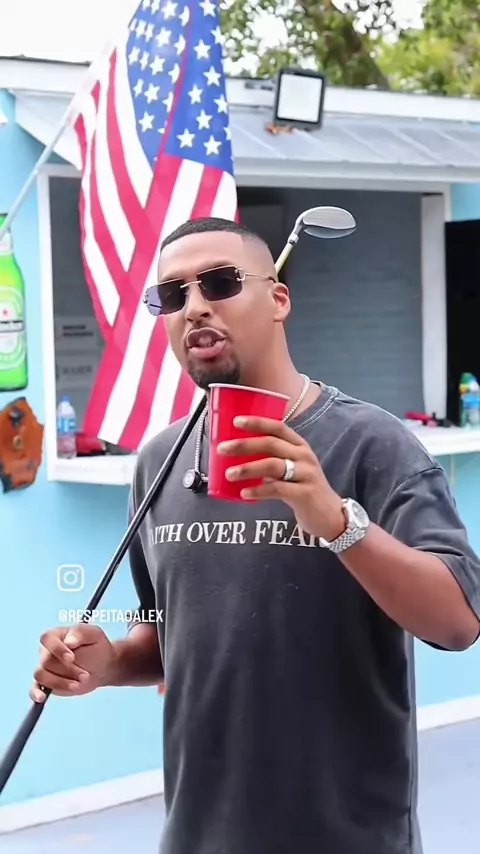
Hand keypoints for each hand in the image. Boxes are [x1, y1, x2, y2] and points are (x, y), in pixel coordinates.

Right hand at [30, 623, 114, 702]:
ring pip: (42, 676)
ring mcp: (45, 668)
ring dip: (60, 682)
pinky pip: (34, 688)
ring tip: (78, 685)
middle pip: (47, 661)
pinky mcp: (46, 683)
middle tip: (86, 676)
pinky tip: (42, 698)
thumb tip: (68, 642)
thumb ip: (80, 633)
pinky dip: (36, 693)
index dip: (57, 649)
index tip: (72, 658)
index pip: (47, 638)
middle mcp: (46, 651)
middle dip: (68, 671)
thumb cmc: (96, 646)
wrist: (102, 665)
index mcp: (56, 635)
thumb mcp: (93, 634)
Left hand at [218, 415, 345, 540]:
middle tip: (223, 449)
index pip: (278, 427)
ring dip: (248, 468)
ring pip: (273, 465)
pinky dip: (258, 490)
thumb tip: (238, 458)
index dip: (257, 422)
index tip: (236, 422)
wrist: (330, 515)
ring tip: (229, 474)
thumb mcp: (291, 469)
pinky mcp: (305, 494)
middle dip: (244, 444)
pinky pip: (277, 489)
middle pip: (271, 444)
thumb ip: (271, 461)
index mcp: (300, 446)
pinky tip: (244, 493)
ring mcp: (306, 474)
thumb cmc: (304, 489)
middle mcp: (304, 456)